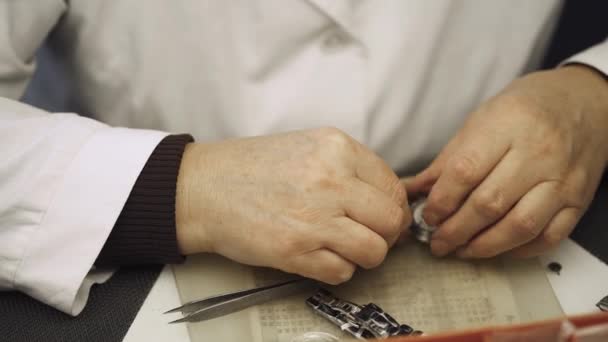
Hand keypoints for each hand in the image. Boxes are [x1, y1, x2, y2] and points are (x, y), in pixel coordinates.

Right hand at [175, 128, 410, 283]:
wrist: (204, 187)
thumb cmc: (252, 169)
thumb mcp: (308, 147)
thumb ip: (349, 168)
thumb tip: (385, 201)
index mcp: (337, 149)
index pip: (393, 188)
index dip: (392, 209)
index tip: (382, 219)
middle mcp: (332, 181)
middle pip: (391, 220)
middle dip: (385, 235)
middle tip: (367, 236)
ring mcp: (315, 217)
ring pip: (374, 250)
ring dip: (363, 256)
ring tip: (342, 248)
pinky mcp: (296, 250)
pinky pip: (342, 272)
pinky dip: (336, 269)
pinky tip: (318, 256)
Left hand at [408, 65, 607, 257]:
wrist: (584, 102)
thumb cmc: (525, 108)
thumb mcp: (481, 120)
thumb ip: (449, 159)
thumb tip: (415, 190)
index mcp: (507, 126)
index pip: (465, 172)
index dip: (441, 201)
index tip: (428, 216)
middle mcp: (539, 153)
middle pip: (490, 203)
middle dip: (456, 230)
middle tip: (438, 242)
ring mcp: (563, 179)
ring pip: (520, 226)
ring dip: (484, 246)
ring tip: (461, 250)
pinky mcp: (579, 200)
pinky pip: (549, 236)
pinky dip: (519, 249)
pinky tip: (497, 248)